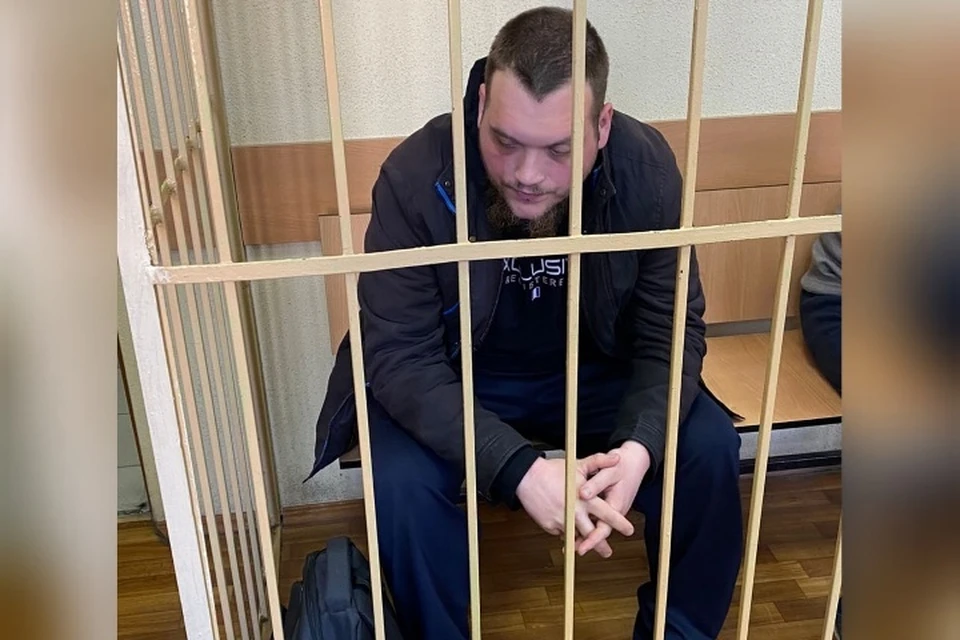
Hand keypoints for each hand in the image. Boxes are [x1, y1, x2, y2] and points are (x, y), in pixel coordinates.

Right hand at [516, 453, 634, 557]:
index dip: (619, 523)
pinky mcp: (549, 525)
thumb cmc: (553, 471)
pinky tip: (564, 526)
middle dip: (601, 545)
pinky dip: (564, 531)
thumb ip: (599, 462)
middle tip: (607, 552)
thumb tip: (616, 459)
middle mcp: (575, 511)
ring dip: (582, 543)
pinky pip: (560, 532)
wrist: (527, 476)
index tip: (629, 530)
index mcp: (585, 499)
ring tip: (586, 547)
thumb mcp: (578, 464)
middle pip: (592, 534)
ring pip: (576, 537)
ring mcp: (561, 520)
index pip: (607, 514)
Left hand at [576, 441, 650, 555]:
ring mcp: (609, 508)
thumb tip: (583, 494)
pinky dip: (583, 521)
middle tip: (571, 550)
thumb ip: (596, 483)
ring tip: (567, 541)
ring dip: (582, 533)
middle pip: (598, 531)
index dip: (593, 539)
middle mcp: (613, 510)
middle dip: (586, 542)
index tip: (582, 547)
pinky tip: (570, 524)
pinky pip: (593, 516)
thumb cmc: (623, 466)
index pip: (604, 528)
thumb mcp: (610, 472)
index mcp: (616, 505)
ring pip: (595, 524)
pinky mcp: (604, 505)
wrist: (634, 462)